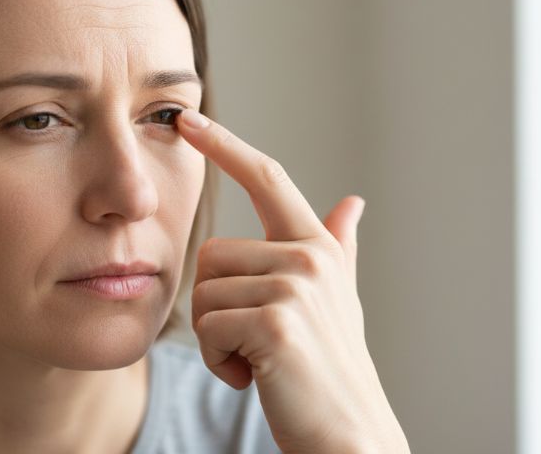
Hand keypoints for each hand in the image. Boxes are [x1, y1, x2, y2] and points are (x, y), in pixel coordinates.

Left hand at [176, 108, 409, 453]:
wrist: (348, 434)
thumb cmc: (331, 368)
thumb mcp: (337, 301)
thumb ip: (338, 248)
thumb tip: (353, 203)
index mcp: (317, 247)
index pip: (267, 178)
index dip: (225, 145)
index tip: (188, 118)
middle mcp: (309, 258)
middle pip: (210, 256)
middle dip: (216, 307)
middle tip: (256, 341)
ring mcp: (295, 288)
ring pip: (203, 295)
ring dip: (217, 339)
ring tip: (260, 359)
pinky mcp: (276, 324)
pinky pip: (209, 329)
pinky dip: (221, 362)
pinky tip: (256, 377)